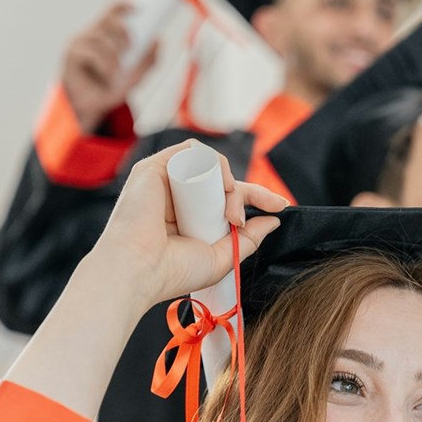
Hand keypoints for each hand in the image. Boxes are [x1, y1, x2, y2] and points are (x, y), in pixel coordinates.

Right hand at [61, 3, 158, 131]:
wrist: (91, 111)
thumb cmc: (108, 91)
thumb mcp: (133, 77)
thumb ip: (147, 62)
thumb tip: (159, 42)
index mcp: (103, 35)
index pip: (111, 13)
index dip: (123, 5)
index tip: (138, 7)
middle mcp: (90, 35)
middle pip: (107, 20)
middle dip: (122, 31)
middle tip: (130, 48)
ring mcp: (79, 44)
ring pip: (101, 39)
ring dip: (113, 57)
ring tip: (116, 74)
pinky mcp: (71, 55)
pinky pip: (91, 53)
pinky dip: (103, 66)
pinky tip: (107, 77)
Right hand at [92, 140, 286, 310]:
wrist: (140, 269)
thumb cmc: (174, 271)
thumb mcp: (222, 258)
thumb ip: (248, 239)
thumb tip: (273, 220)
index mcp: (192, 219)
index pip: (229, 199)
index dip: (258, 198)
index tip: (281, 206)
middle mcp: (180, 199)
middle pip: (223, 182)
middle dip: (246, 195)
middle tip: (241, 220)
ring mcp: (168, 181)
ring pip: (210, 166)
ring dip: (229, 184)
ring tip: (229, 213)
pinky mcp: (156, 167)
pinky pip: (194, 151)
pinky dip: (214, 162)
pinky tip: (221, 186)